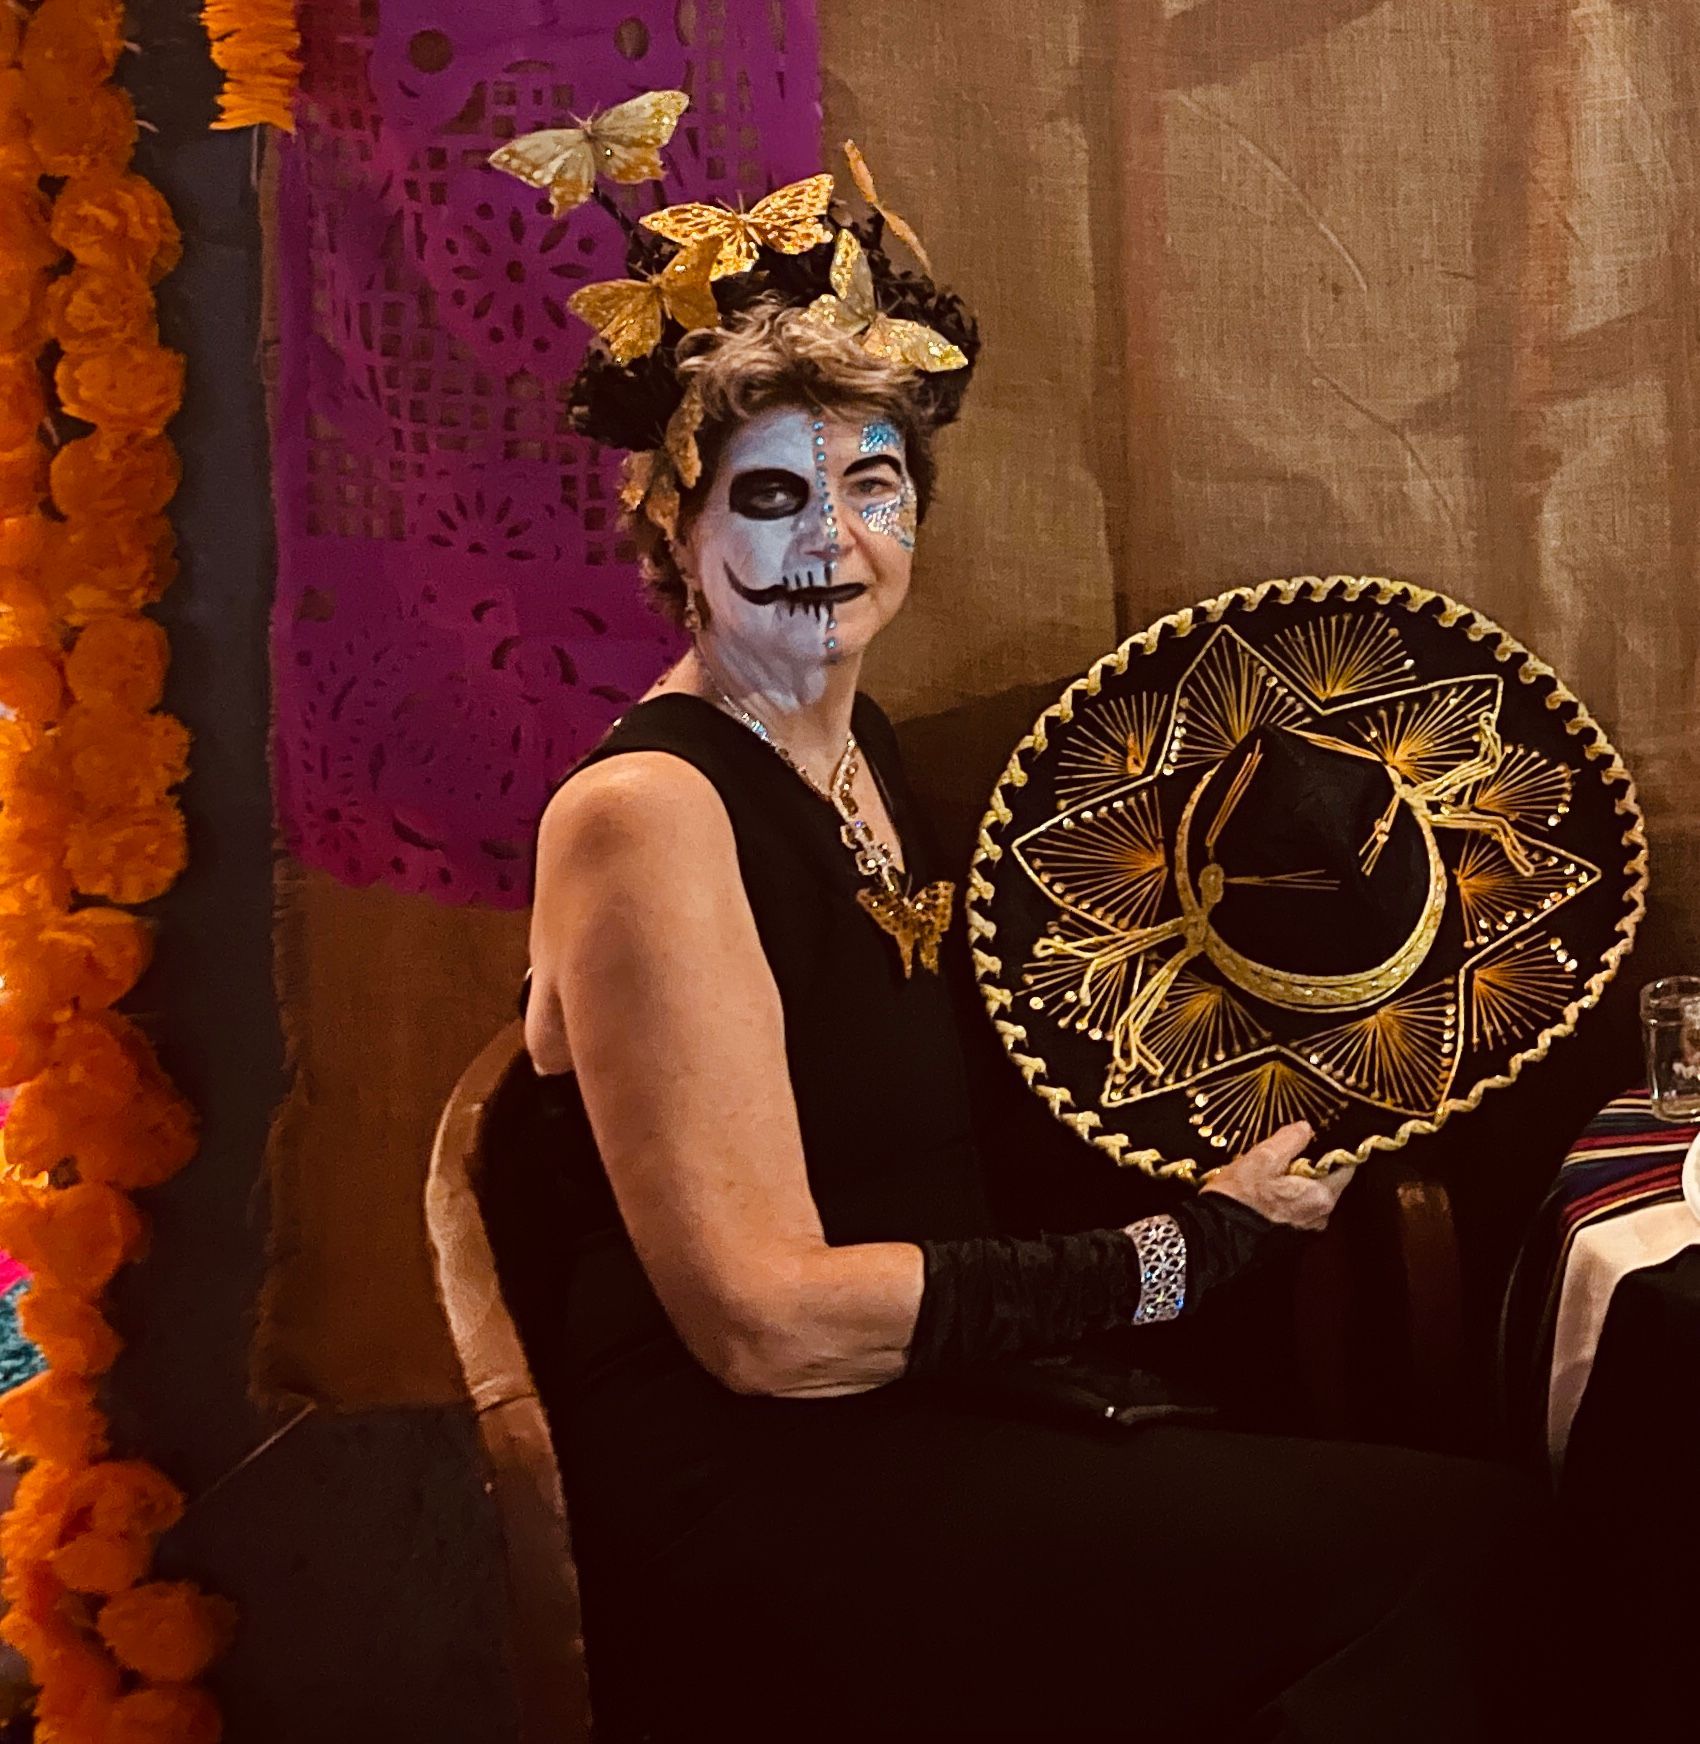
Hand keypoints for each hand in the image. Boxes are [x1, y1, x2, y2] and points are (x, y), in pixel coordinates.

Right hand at [1199, 1122, 1354, 1232]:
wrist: (1215, 1236)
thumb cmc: (1239, 1199)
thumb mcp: (1263, 1158)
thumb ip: (1290, 1140)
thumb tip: (1305, 1128)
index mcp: (1320, 1196)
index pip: (1346, 1168)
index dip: (1335, 1150)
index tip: (1320, 1139)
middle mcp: (1319, 1217)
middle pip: (1327, 1182)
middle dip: (1311, 1166)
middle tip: (1284, 1154)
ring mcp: (1305, 1229)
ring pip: (1310, 1196)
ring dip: (1297, 1183)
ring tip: (1270, 1172)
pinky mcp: (1290, 1238)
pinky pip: (1297, 1210)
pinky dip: (1287, 1199)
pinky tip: (1265, 1191)